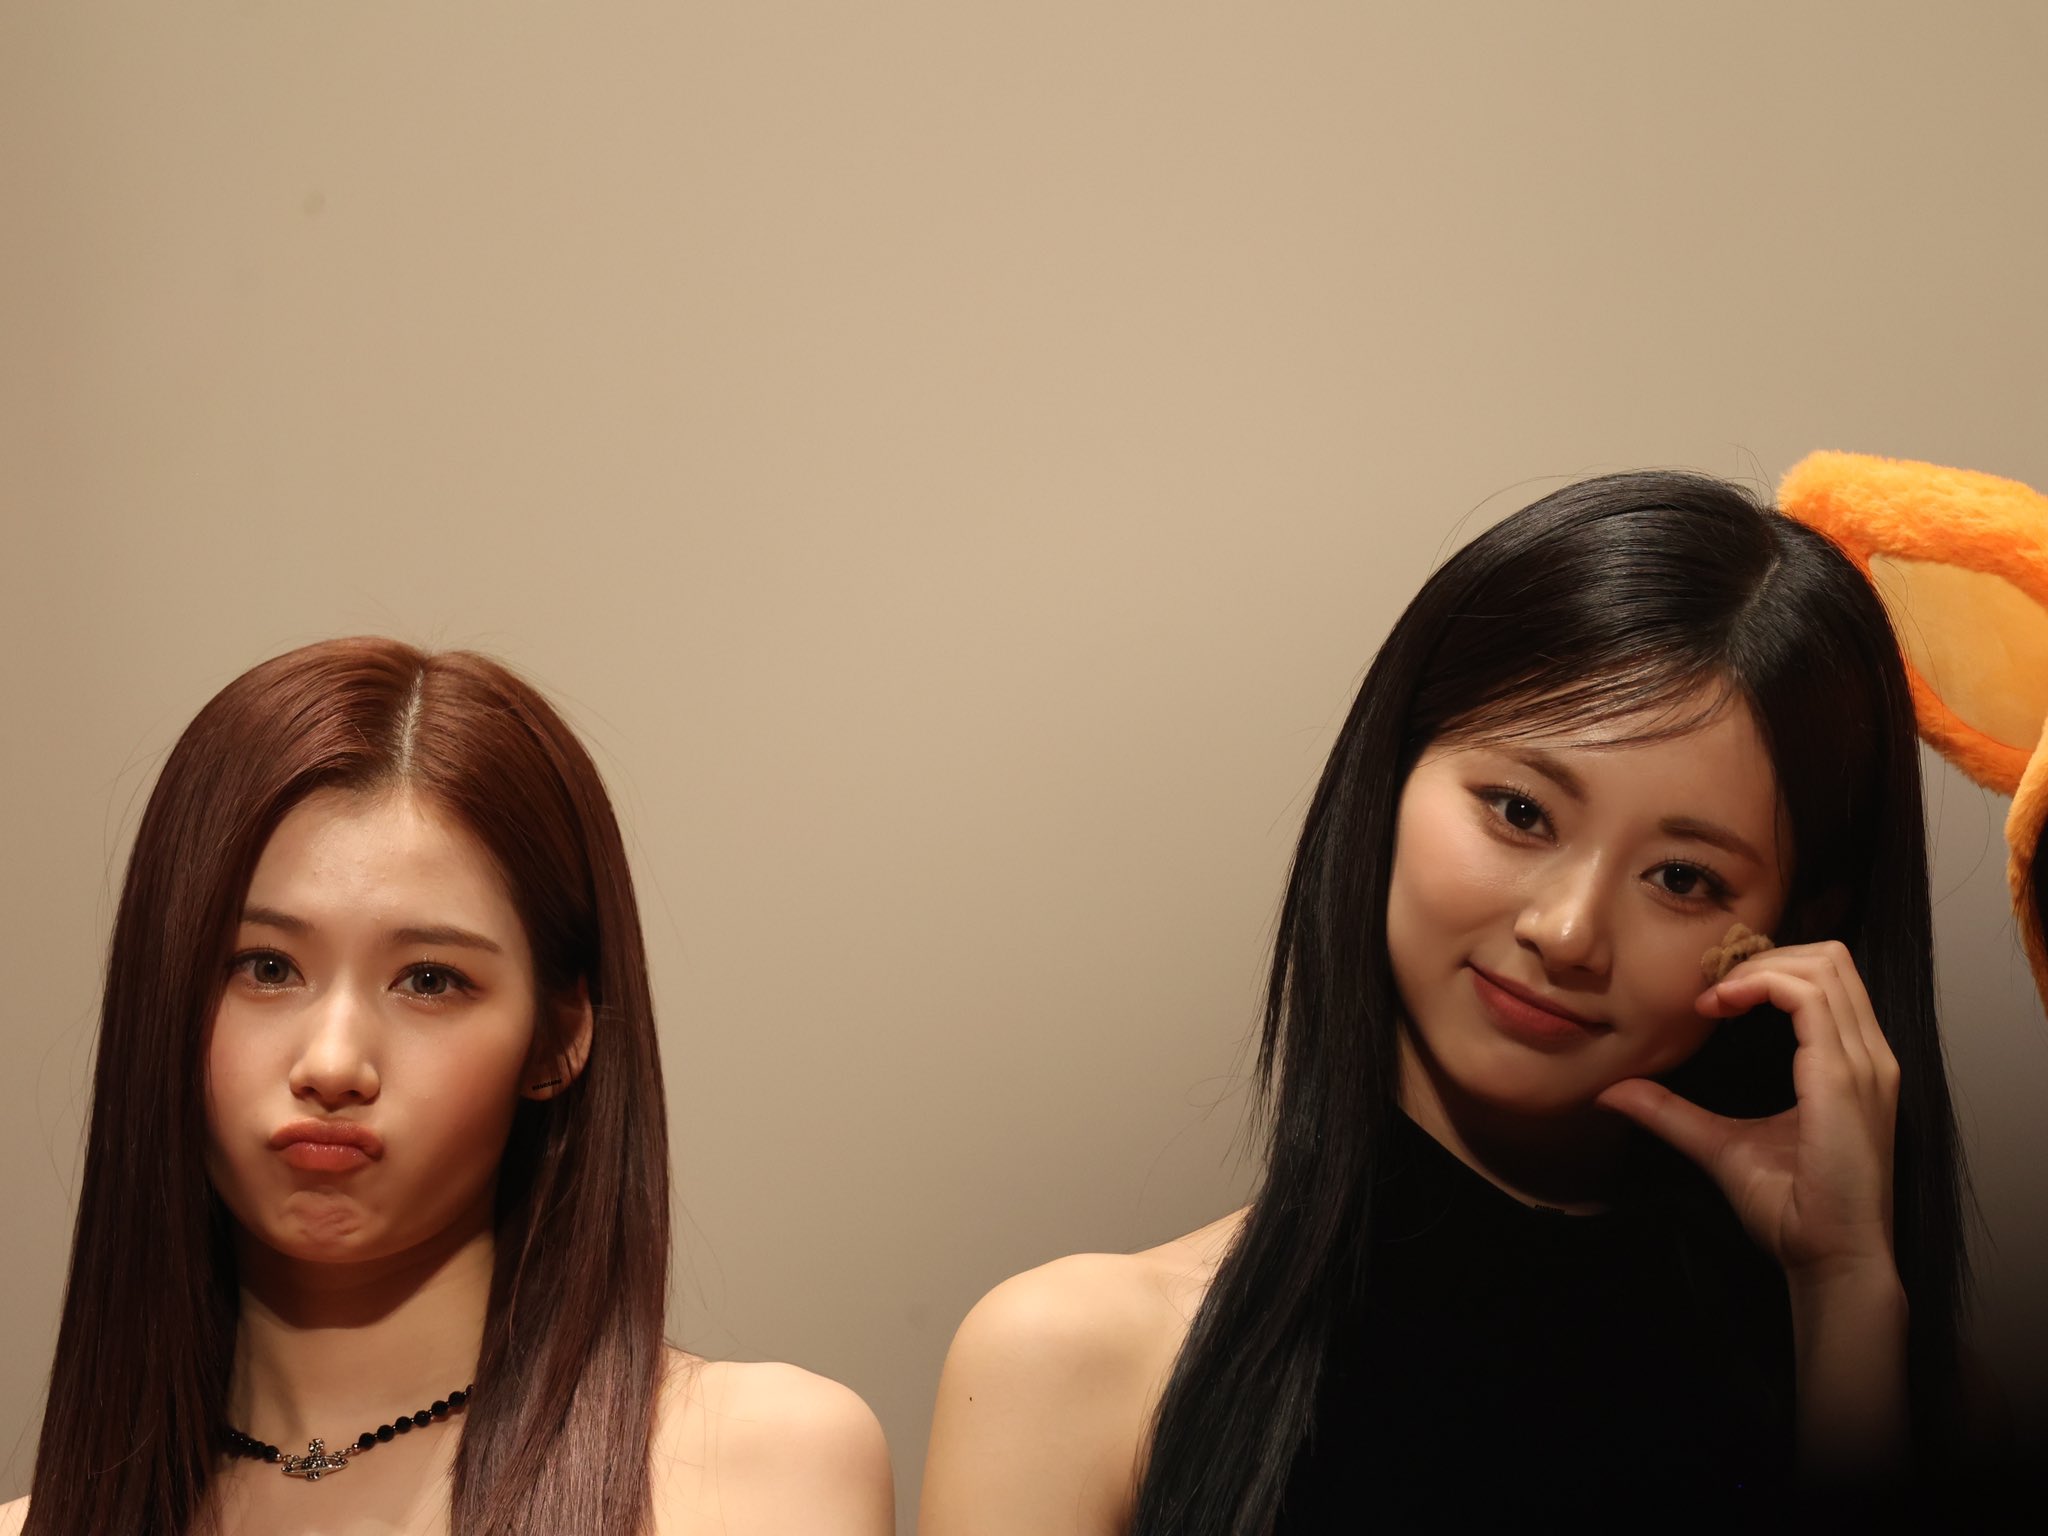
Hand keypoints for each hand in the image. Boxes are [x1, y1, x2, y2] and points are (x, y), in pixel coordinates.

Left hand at [1596, 940, 1899, 1284]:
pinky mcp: (1846, 1077)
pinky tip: (1720, 1007)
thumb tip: (1613, 1092)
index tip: (1710, 997)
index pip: (1824, 977)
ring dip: (1758, 966)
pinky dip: (1759, 984)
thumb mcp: (1719, 1145)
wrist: (1830, 1258)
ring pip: (1823, 964)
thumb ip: (1672, 1112)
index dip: (1765, 968)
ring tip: (1713, 997)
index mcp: (1851, 1063)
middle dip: (1764, 955)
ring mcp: (1864, 1063)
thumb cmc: (1791, 1209)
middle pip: (1830, 956)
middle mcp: (1868, 1055)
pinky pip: (1808, 997)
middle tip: (1711, 986)